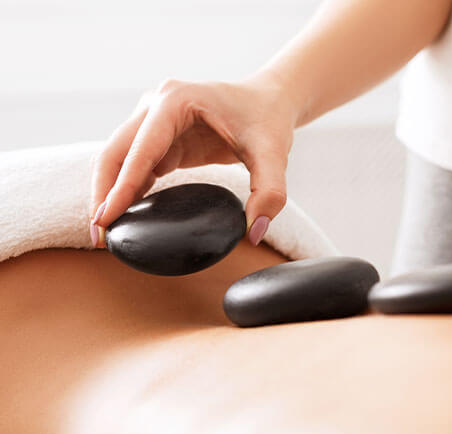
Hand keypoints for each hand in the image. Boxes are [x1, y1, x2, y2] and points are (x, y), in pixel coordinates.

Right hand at [89, 75, 295, 247]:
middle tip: (98, 235)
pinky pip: (135, 165)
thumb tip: (254, 231)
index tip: (106, 218)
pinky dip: (126, 190)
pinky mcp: (160, 137)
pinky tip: (124, 216)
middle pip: (115, 152)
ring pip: (118, 159)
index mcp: (177, 101)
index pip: (141, 149)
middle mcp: (156, 104)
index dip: (122, 186)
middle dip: (103, 193)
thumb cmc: (268, 120)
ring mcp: (154, 119)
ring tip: (104, 233)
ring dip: (109, 193)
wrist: (269, 101)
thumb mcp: (274, 154)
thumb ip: (269, 192)